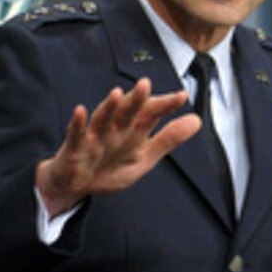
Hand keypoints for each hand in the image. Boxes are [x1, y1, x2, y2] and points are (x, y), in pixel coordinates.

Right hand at [35, 78, 200, 216]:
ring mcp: (94, 136)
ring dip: (109, 106)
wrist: (75, 186)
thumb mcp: (144, 157)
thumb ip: (169, 139)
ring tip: (117, 94)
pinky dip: (78, 123)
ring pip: (102, 118)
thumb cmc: (108, 168)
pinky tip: (80, 111)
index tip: (181, 96)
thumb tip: (196, 121)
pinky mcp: (75, 148)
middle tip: (146, 84)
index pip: (151, 112)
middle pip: (128, 111)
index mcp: (133, 129)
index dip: (165, 104)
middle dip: (137, 99)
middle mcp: (115, 128)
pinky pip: (76, 134)